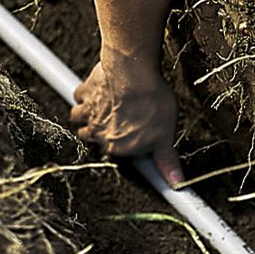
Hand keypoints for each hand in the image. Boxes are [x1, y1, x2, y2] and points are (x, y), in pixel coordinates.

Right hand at [71, 56, 183, 186]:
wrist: (134, 72)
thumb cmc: (150, 103)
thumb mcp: (165, 136)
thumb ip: (166, 160)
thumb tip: (176, 181)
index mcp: (116, 147)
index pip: (113, 155)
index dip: (121, 147)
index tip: (128, 140)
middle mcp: (97, 133)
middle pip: (90, 138)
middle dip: (101, 132)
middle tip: (117, 122)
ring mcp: (88, 112)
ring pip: (78, 118)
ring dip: (87, 115)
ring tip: (106, 108)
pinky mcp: (84, 92)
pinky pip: (79, 97)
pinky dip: (85, 95)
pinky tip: (100, 90)